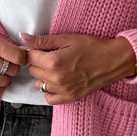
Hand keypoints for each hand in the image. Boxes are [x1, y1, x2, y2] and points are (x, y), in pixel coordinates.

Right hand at [0, 23, 27, 94]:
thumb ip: (3, 43)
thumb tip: (20, 51)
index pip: (18, 57)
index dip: (23, 58)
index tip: (21, 58)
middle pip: (12, 70)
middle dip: (13, 67)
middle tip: (8, 64)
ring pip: (4, 81)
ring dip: (6, 78)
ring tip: (1, 73)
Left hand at [19, 32, 136, 104]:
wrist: (113, 61)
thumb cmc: (92, 47)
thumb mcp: (67, 39)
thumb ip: (43, 40)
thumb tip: (23, 37)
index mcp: (54, 62)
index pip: (30, 57)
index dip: (35, 50)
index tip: (43, 49)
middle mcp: (56, 78)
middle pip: (33, 70)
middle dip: (39, 62)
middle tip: (53, 56)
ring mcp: (63, 90)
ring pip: (39, 84)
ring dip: (43, 76)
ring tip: (57, 68)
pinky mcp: (69, 97)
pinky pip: (49, 98)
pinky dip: (50, 90)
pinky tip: (57, 81)